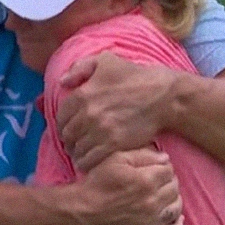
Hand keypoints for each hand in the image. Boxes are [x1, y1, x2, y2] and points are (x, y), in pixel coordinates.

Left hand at [56, 53, 176, 172]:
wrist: (163, 96)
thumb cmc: (135, 76)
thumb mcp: (106, 61)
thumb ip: (80, 68)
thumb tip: (62, 82)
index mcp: (83, 94)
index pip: (61, 117)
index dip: (62, 124)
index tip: (67, 128)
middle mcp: (88, 114)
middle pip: (67, 135)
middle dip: (68, 140)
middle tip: (73, 143)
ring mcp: (101, 130)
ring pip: (77, 149)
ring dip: (77, 152)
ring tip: (81, 153)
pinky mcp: (114, 144)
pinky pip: (91, 159)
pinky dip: (87, 162)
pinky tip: (89, 161)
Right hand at [72, 147, 181, 224]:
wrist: (81, 214)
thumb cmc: (96, 184)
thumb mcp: (115, 160)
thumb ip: (142, 156)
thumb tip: (165, 158)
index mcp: (146, 180)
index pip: (169, 170)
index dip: (163, 168)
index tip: (156, 170)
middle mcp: (153, 201)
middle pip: (174, 187)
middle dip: (168, 182)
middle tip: (157, 183)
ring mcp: (153, 221)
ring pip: (176, 207)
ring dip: (173, 200)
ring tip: (163, 198)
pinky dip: (177, 223)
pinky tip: (171, 217)